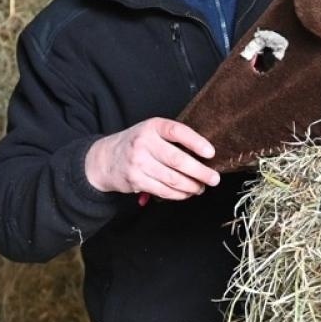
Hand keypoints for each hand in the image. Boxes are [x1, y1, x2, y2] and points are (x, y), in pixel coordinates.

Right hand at [84, 118, 219, 199]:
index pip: (177, 132)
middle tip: (214, 178)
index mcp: (152, 127)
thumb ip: (172, 139)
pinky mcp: (136, 180)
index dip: (196, 142)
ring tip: (201, 188)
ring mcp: (138, 163)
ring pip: (172, 179)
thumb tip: (204, 156)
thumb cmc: (136, 144)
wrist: (105, 158)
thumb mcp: (151, 131)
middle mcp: (144, 143)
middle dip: (200, 172)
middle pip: (177, 160)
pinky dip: (178, 194)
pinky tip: (186, 193)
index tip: (211, 153)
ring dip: (191, 186)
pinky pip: (163, 190)